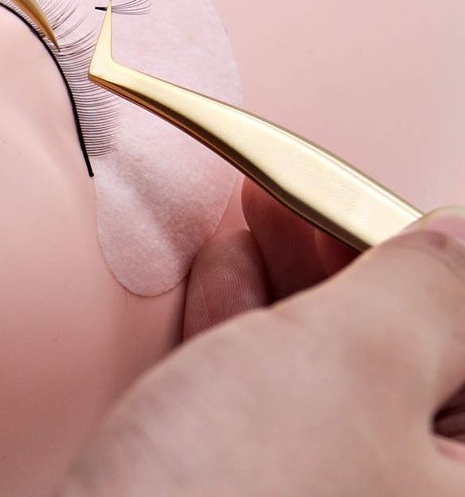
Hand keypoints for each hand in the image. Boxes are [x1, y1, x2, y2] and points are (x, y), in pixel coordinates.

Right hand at [58, 202, 464, 495]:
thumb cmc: (233, 495)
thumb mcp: (351, 362)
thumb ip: (424, 289)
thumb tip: (459, 243)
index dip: (437, 274)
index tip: (387, 217)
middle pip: (407, 362)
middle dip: (352, 263)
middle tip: (308, 200)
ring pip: (332, 374)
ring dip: (291, 282)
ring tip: (258, 215)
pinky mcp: (256, 495)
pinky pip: (273, 400)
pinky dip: (250, 327)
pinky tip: (227, 271)